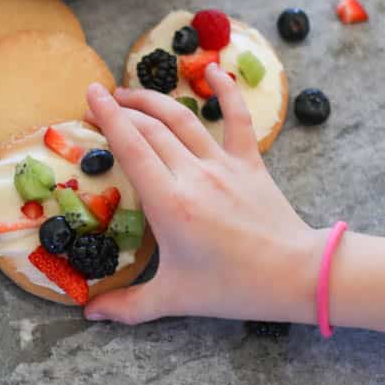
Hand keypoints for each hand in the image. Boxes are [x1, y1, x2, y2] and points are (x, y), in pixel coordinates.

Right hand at [83, 63, 321, 324]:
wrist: (295, 274)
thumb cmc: (232, 287)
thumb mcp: (173, 299)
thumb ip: (128, 306)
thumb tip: (89, 313)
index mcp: (168, 202)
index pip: (130, 146)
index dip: (107, 116)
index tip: (88, 95)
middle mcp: (192, 174)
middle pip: (150, 127)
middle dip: (122, 108)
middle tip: (100, 101)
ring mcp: (223, 165)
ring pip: (183, 120)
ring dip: (154, 100)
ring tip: (132, 91)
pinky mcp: (249, 163)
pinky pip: (237, 119)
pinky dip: (227, 91)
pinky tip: (214, 71)